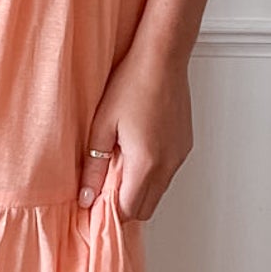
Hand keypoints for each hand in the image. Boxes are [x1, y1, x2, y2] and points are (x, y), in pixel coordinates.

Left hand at [78, 44, 192, 220]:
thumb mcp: (101, 126)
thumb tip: (86, 197)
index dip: (109, 213)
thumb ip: (93, 167)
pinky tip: (137, 151)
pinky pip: (168, 174)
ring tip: (119, 163)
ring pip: (158, 192)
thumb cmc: (131, 84)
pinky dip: (152, 174)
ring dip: (138, 189)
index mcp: (146, 162)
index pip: (129, 210)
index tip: (93, 204)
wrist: (162, 58)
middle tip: (103, 187)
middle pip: (146, 209)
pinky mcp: (185, 146)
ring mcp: (180, 156)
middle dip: (124, 205)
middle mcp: (168, 164)